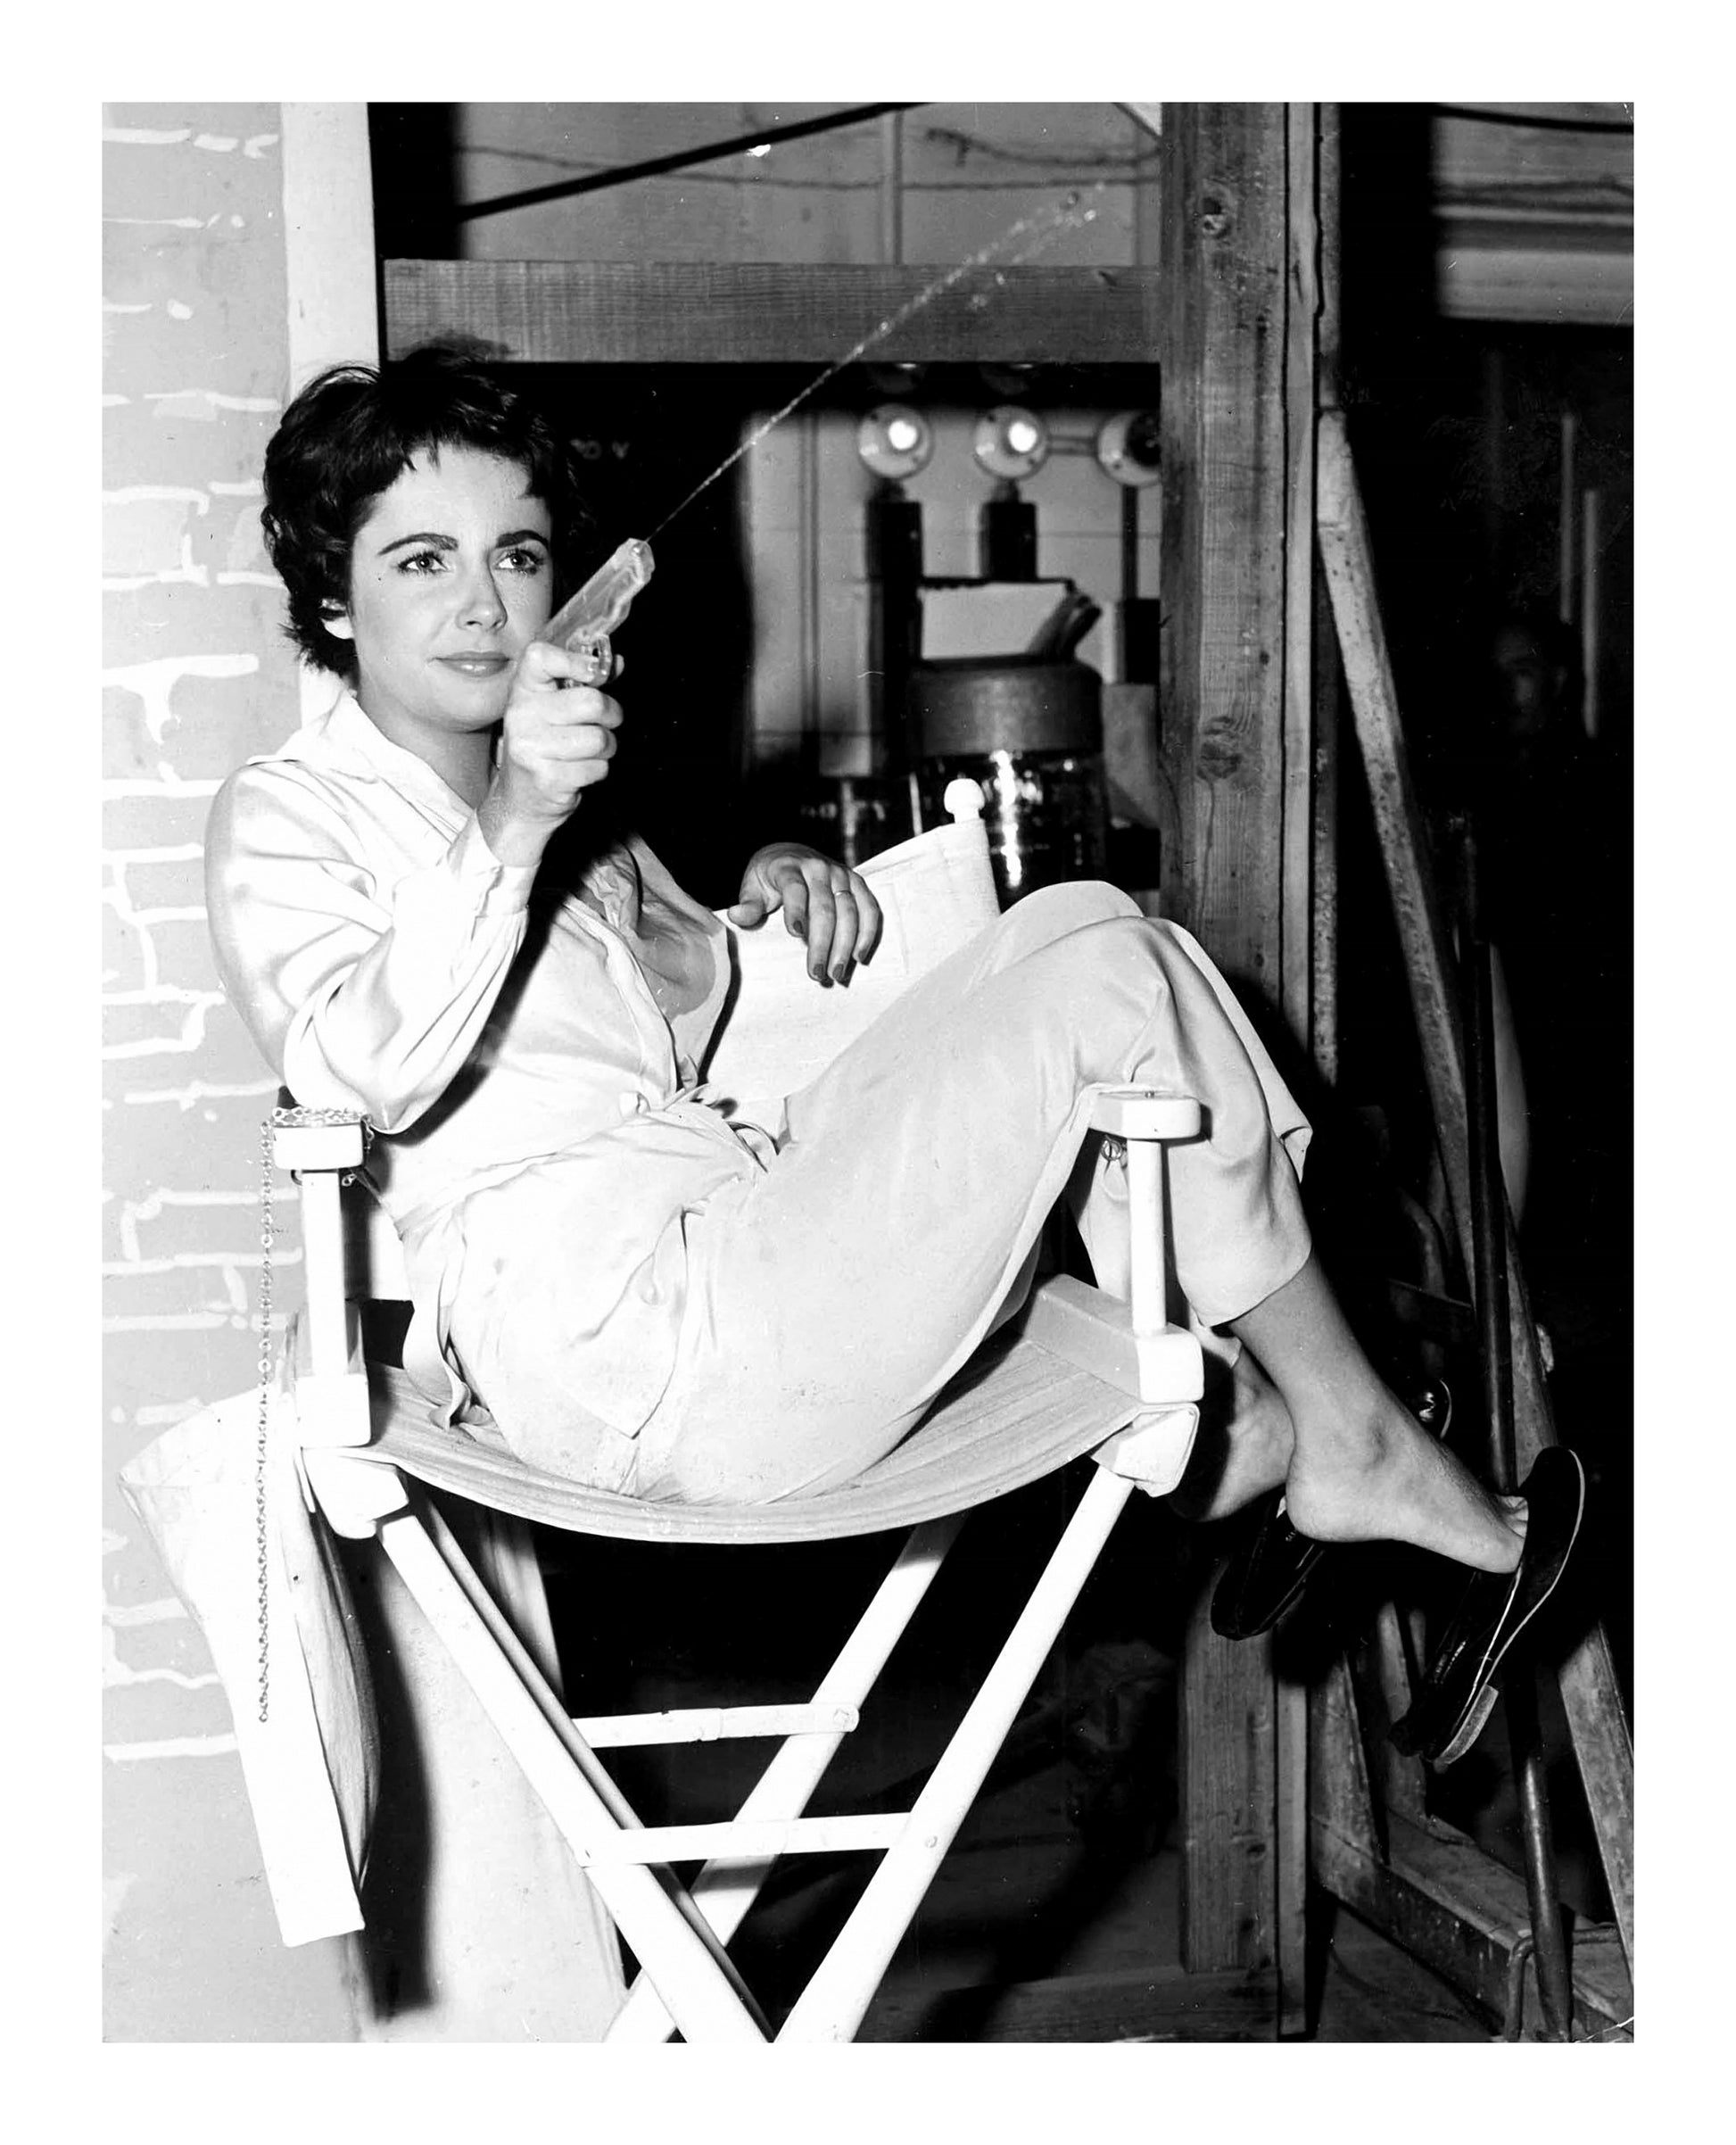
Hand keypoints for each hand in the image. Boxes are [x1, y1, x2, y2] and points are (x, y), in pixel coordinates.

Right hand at [480, 640, 622, 865]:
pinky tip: (579, 771)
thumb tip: (618, 663)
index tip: (592, 673)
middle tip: (604, 724)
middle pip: (592, 702)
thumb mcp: (554, 709)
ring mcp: (531, 748)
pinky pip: (597, 768)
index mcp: (522, 691)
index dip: (574, 660)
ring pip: (599, 738)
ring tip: (588, 751)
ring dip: (606, 748)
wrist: (520, 801)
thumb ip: (584, 682)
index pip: (540, 657)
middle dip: (611, 715)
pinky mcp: (547, 778)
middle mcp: (521, 715)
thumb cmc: (543, 747)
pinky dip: (598, 771)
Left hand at [727, 842, 881, 984]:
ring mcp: (841, 874)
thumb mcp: (753, 887)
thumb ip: (748, 904)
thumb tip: (736, 915)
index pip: (794, 889)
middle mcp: (818, 868)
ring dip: (845, 945)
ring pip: (849, 911)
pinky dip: (867, 933)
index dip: (796, 910)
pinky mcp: (856, 883)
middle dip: (822, 943)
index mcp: (788, 868)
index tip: (796, 934)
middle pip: (824, 907)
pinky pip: (869, 908)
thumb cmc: (769, 878)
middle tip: (818, 974)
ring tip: (837, 973)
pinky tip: (859, 956)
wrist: (791, 854)